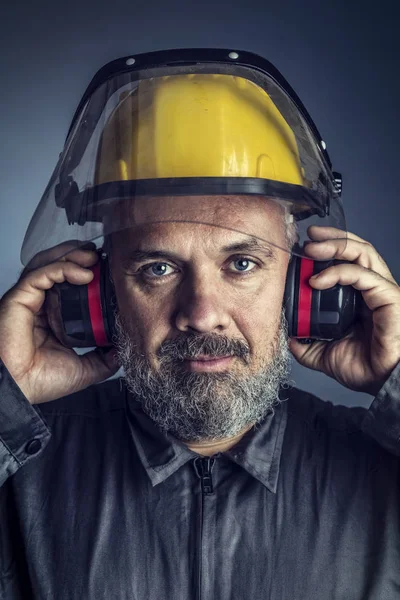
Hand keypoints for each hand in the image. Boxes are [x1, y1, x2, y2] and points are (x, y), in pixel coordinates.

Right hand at [0, 242, 119, 404]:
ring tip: (94, 257)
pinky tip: (83, 273)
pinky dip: (62, 268)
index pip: (70, 283)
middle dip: (80, 256)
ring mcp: (29, 299)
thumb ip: (105, 358)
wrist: (20, 389)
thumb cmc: (40, 381)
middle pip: (58, 266)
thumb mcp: (86, 368)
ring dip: (71, 255)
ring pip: (47, 262)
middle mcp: (40, 304)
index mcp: (53, 316)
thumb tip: (125, 348)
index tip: (110, 271)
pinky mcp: (19, 297)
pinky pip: (40, 273)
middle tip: (103, 256)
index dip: (89, 272)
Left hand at [288, 226, 399, 395]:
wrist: (381, 383)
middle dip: (331, 238)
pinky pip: (363, 275)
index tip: (302, 250)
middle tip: (308, 238)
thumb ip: (306, 344)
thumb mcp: (324, 354)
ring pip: (363, 254)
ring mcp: (382, 291)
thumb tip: (289, 337)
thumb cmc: (365, 368)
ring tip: (311, 248)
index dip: (326, 251)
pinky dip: (338, 272)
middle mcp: (372, 290)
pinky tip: (317, 280)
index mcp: (359, 298)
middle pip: (356, 250)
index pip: (346, 262)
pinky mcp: (389, 297)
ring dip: (335, 245)